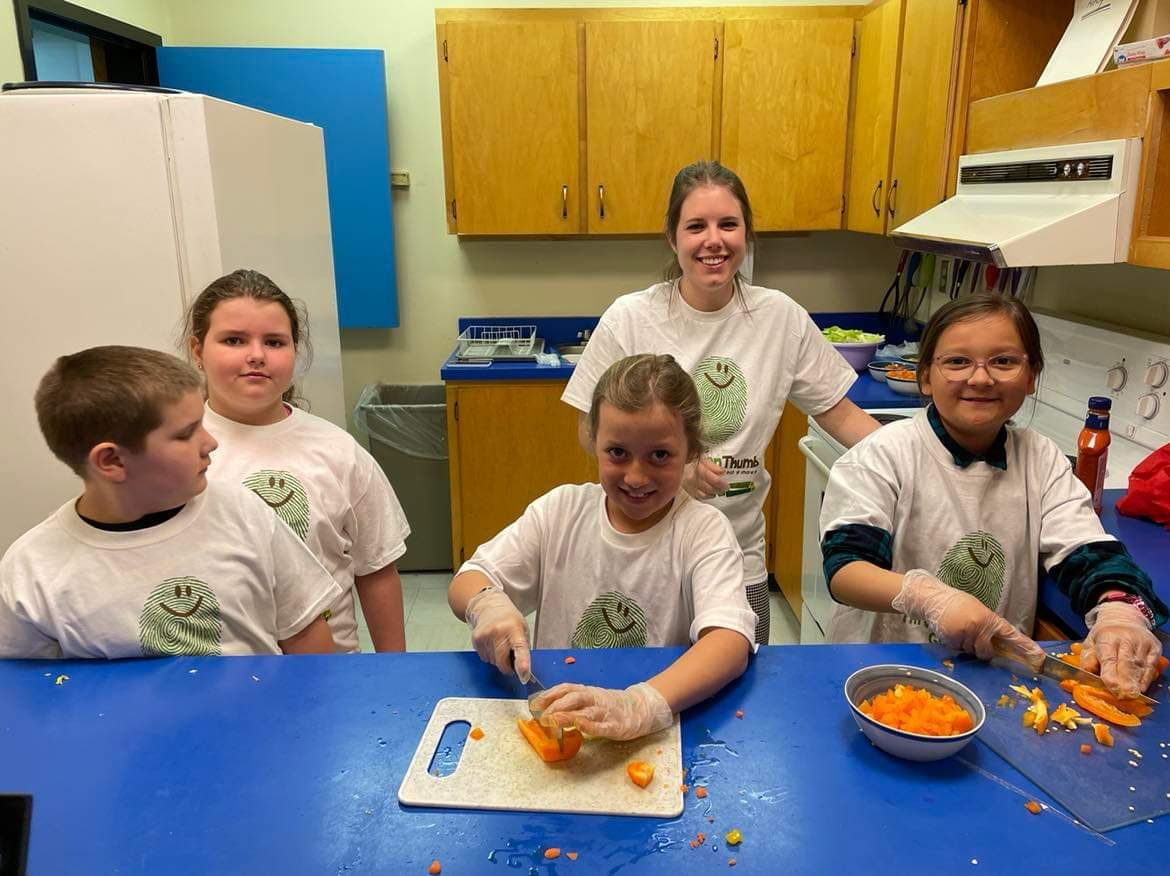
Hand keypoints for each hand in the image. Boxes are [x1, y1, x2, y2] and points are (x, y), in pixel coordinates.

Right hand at [465, 588, 530, 680]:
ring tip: (500, 645)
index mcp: (514, 629)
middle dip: (507, 666)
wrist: (489, 607)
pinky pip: (484, 658)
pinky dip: (489, 655)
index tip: (524, 676)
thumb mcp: (522, 628)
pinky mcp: (476, 639)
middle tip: (510, 660)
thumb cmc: (509, 619)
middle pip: (502, 662)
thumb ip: (523, 647)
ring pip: (492, 662)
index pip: (520, 649)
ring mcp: (485, 636)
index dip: (522, 664)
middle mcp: (499, 632)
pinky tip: (491, 644)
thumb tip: (525, 670)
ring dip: (497, 659)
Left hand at [531, 681, 672, 740]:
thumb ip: (572, 704)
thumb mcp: (590, 700)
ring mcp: (605, 712)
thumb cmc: (610, 706)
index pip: (566, 688)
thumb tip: (546, 710)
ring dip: (568, 714)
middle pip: (574, 697)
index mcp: (588, 692)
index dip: (549, 694)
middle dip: (555, 705)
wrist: (640, 708)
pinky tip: (579, 727)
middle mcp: (595, 699)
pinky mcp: (616, 725)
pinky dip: (590, 726)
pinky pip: (602, 726)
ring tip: (554, 720)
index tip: (534, 703)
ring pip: (585, 710)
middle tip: (541, 716)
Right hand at [683, 458, 727, 500]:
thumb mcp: (700, 459)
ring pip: (704, 495)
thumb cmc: (687, 460)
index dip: (722, 484)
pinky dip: (705, 497)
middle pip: (710, 489)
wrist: (674, 463)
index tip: (726, 485)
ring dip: (713, 494)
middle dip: (719, 490)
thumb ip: (712, 466)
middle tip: (724, 488)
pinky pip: (697, 497)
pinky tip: (708, 494)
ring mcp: (688, 486)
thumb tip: (722, 472)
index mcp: (697, 469)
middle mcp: (692, 479)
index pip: (714, 480)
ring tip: (717, 491)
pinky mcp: (686, 490)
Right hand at [892, 569, 1044, 662]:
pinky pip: (958, 650)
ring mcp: (966, 634)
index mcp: (989, 618)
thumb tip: (996, 643)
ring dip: (965, 645)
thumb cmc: (957, 603)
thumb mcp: (977, 611)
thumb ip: (988, 626)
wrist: (933, 598)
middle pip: (986, 652)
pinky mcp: (952, 639)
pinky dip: (954, 644)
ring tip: (957, 628)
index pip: (1011, 635)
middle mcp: (980, 627)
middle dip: (979, 648)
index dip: (1025, 647)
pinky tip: (950, 631)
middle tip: (969, 633)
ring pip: (971, 652)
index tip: (1039, 657)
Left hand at [1079, 601, 1161, 697]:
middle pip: (1127, 663)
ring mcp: (1142, 642)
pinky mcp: (1154, 646)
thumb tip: (1088, 674)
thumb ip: (1088, 659)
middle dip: (1126, 681)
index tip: (1113, 687)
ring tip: (1132, 695)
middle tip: (1125, 696)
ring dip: (1137, 681)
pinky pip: (1152, 665)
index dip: (1111, 674)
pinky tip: (1142, 687)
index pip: (1109, 658)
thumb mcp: (1090, 642)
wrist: (1123, 617)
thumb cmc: (1104, 635)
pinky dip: (1147, 677)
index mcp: (1107, 637)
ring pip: (1140, 665)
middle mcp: (1126, 638)